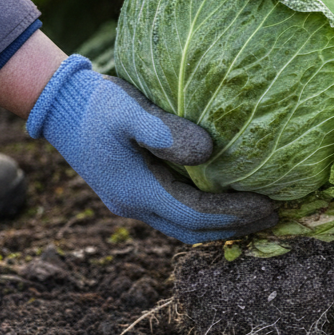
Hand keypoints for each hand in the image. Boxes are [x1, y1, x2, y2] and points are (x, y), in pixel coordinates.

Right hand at [26, 55, 277, 243]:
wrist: (60, 105)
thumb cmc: (96, 103)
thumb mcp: (129, 110)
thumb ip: (165, 132)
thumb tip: (208, 152)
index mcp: (137, 190)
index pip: (197, 215)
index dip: (235, 214)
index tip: (270, 205)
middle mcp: (134, 204)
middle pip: (193, 231)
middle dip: (234, 227)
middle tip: (273, 216)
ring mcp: (131, 199)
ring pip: (182, 225)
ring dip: (219, 224)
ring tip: (254, 212)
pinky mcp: (131, 188)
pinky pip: (173, 211)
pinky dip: (201, 212)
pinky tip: (220, 195)